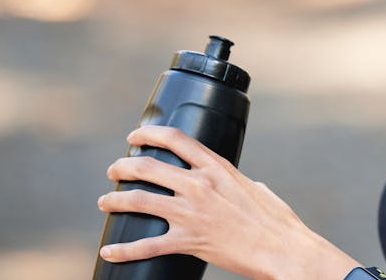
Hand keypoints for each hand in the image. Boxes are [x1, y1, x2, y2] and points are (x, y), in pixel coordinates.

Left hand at [97, 125, 357, 279]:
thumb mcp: (255, 188)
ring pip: (140, 199)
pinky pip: (147, 245)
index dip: (148, 134)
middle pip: (148, 166)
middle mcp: (200, 185)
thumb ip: (235, 181)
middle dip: (123, 166)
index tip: (135, 137)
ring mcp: (192, 213)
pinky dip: (124, 250)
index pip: (175, 139)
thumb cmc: (275, 220)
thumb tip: (233, 182)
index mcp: (216, 167)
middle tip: (114, 170)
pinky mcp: (189, 241)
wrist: (280, 248)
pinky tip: (109, 251)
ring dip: (116, 199)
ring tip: (105, 201)